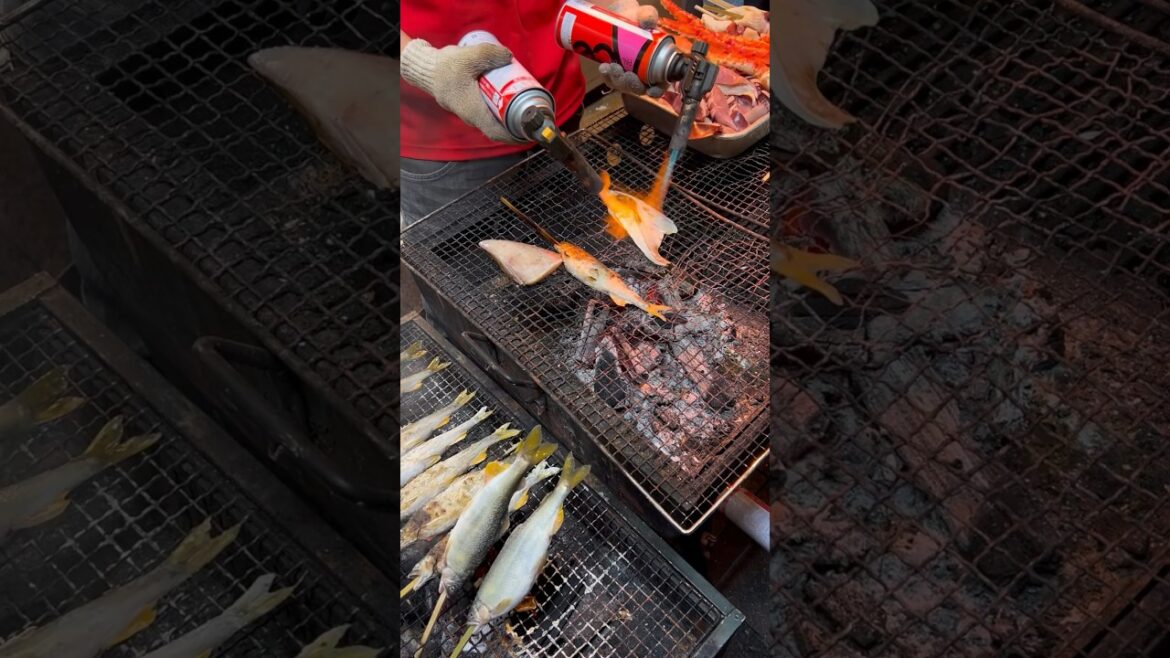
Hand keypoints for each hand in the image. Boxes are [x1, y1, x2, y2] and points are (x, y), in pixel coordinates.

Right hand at [400, 38, 523, 143]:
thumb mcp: (469, 57)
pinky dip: (500, 107)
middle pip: (498, 127)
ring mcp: (470, 113)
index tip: (529, 132)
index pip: (497, 133)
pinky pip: (488, 112)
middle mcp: (472, 117)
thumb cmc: (445, 68)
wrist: (428, 70)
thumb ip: (490, 54)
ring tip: (524, 103)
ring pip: (493, 119)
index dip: (515, 136)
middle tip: (531, 112)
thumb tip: (509, 57)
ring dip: (508, 115)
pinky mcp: (470, 106)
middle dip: (516, 123)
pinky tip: (509, 96)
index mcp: (474, 112)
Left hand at [595, 0, 663, 97]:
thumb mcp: (645, 14)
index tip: (651, 90)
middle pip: (639, 88)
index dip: (657, 90)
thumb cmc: (638, 18)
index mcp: (659, 64)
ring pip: (624, 85)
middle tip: (625, 74)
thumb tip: (649, 21)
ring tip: (610, 67)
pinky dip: (607, 76)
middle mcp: (644, 72)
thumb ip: (648, 16)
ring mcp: (629, 74)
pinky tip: (604, 67)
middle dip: (631, 84)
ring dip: (617, 80)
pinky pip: (611, 80)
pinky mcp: (616, 72)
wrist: (621, 17)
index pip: (661, 84)